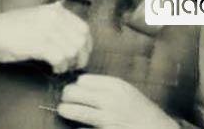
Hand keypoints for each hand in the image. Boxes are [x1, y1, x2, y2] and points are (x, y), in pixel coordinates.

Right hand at [0, 2, 91, 73]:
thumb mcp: (39, 17)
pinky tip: (53, 69)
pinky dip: (59, 67)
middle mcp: (54, 17)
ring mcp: (47, 29)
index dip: (87, 45)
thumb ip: (58, 24)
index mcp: (56, 10)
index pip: (84, 28)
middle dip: (80, 57)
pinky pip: (60, 58)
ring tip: (60, 68)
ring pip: (72, 51)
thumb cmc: (13, 28)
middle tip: (72, 66)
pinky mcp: (39, 43)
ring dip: (69, 64)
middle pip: (81, 41)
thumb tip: (76, 43)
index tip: (82, 55)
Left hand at [58, 74, 179, 128]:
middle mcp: (110, 100)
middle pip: (74, 92)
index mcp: (116, 86)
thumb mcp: (127, 91)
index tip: (77, 89)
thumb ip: (107, 86)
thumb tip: (80, 84)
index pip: (83, 80)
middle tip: (65, 99)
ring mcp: (107, 119)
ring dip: (66, 110)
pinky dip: (77, 128)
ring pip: (74, 110)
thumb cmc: (139, 110)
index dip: (77, 85)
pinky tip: (79, 127)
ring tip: (64, 110)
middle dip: (67, 95)